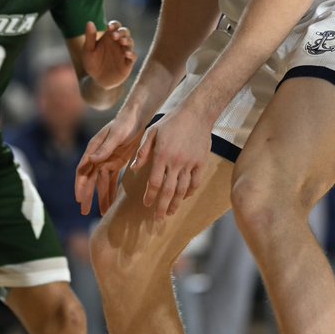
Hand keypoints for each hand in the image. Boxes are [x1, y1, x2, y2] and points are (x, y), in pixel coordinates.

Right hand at [75, 110, 146, 215]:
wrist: (136, 117)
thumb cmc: (124, 124)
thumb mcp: (116, 135)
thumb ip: (105, 148)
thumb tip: (92, 161)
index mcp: (93, 149)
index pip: (83, 170)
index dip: (80, 185)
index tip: (79, 199)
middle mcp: (97, 157)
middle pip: (90, 180)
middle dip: (87, 196)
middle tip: (84, 212)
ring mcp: (106, 161)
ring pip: (101, 183)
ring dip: (101, 197)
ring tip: (102, 214)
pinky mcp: (116, 163)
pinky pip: (111, 181)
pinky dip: (111, 192)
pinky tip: (112, 203)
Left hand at [82, 20, 135, 88]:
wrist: (96, 80)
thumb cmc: (91, 63)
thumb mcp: (88, 50)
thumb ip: (90, 37)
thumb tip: (89, 22)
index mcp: (109, 37)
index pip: (115, 26)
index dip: (114, 25)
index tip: (109, 27)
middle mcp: (118, 43)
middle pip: (125, 32)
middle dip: (122, 32)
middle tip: (114, 36)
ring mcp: (124, 52)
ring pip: (130, 42)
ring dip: (127, 41)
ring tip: (122, 42)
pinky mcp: (128, 63)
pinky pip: (133, 56)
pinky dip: (131, 54)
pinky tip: (126, 54)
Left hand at [133, 104, 212, 218]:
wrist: (196, 114)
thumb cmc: (170, 121)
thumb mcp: (151, 132)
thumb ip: (142, 151)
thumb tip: (133, 169)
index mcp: (161, 155)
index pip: (154, 182)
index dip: (150, 196)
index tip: (146, 205)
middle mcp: (175, 162)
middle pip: (168, 190)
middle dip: (162, 207)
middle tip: (158, 219)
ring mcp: (190, 163)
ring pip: (183, 190)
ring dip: (175, 203)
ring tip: (170, 212)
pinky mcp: (201, 163)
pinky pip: (195, 182)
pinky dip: (190, 192)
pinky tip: (184, 198)